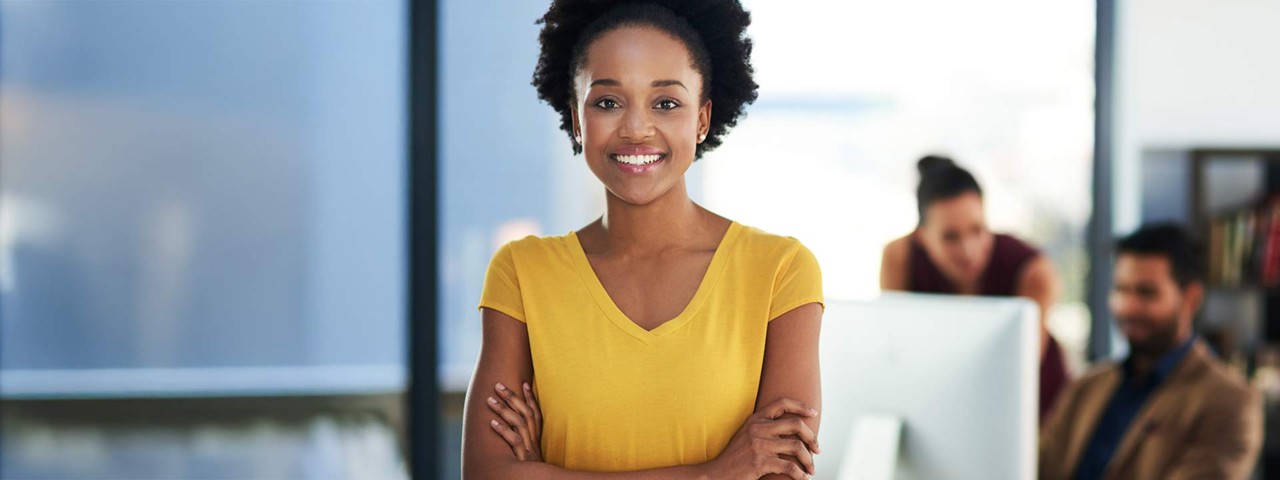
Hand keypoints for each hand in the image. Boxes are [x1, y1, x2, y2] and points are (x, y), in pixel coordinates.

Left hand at [486, 382, 543, 461]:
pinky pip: (514, 442)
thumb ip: (525, 440)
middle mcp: (534, 440)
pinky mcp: (522, 458)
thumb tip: (514, 426)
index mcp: (537, 438)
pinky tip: (492, 423)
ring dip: (504, 410)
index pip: (536, 413)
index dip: (530, 398)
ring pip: (519, 424)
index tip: (524, 383)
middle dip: (512, 397)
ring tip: (490, 400)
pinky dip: (503, 431)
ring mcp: (529, 448)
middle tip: (498, 385)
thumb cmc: (532, 470)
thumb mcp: (531, 454)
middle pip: (525, 413)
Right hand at [704, 398, 819, 479]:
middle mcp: (758, 429)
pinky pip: (790, 467)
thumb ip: (764, 428)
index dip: (800, 406)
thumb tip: (790, 431)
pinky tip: (802, 478)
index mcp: (755, 419)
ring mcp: (759, 445)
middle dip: (811, 437)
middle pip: (796, 425)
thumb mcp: (747, 435)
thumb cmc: (734, 457)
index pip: (782, 403)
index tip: (813, 413)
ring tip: (811, 469)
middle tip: (817, 449)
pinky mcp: (761, 462)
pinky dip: (800, 474)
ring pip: (796, 447)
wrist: (717, 473)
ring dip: (808, 460)